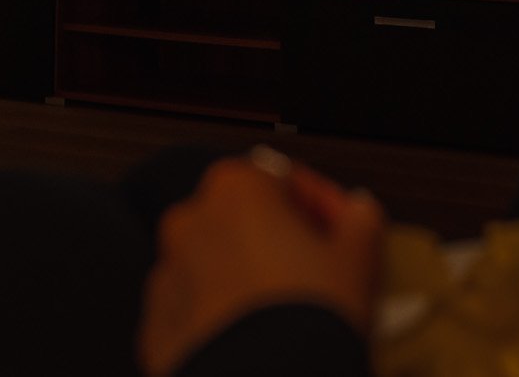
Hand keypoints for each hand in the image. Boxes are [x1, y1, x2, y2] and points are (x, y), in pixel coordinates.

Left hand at [138, 156, 385, 376]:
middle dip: (280, 243)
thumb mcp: (359, 257)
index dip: (322, 206)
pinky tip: (258, 339)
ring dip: (248, 280)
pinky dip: (222, 319)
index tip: (343, 232)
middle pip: (245, 221)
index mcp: (236, 190)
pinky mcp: (158, 327)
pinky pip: (196, 312)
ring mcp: (168, 276)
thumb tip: (358, 214)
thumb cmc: (307, 319)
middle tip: (318, 275)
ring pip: (217, 266)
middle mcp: (191, 223)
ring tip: (288, 315)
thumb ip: (360, 219)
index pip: (286, 179)